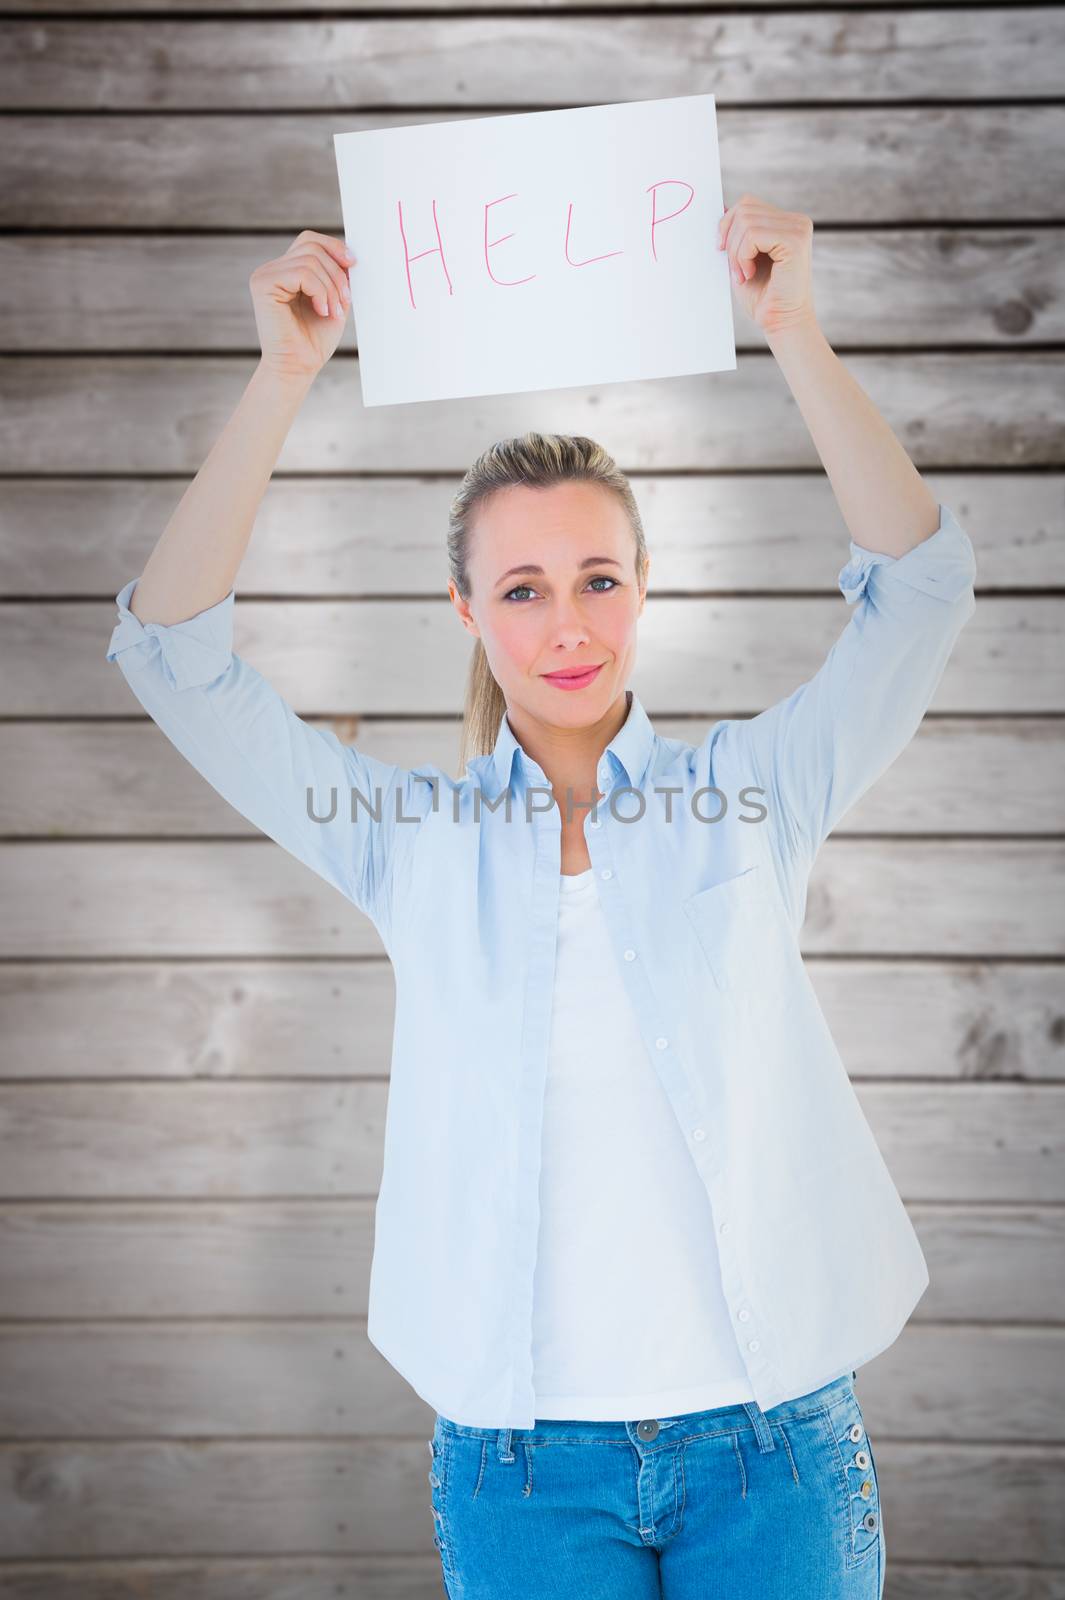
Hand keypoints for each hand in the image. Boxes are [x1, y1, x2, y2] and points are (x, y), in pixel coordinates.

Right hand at [249, 230, 356, 384]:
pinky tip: (321, 311)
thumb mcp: (333, 301)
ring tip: (333, 312)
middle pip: (313, 247)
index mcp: (287, 270)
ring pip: (310, 260)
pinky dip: (320, 292)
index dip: (334, 248)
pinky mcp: (263, 284)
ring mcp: (265, 275)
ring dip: (331, 288)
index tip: (354, 266)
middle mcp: (273, 269)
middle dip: (337, 274)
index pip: (310, 241)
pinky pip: (302, 273)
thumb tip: (350, 253)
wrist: (298, 368)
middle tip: (344, 303)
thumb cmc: (314, 341)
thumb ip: (336, 275)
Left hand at [717, 195, 817, 337]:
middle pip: (744, 208)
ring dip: (735, 253)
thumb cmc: (763, 297)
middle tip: (735, 271)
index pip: (747, 204)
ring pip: (746, 221)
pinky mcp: (795, 240)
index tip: (722, 252)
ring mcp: (798, 228)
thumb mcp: (743, 258)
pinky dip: (742, 256)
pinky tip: (749, 274)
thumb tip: (720, 206)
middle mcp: (796, 221)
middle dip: (730, 241)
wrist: (781, 322)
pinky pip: (753, 235)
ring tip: (743, 275)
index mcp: (786, 222)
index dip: (727, 225)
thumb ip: (737, 233)